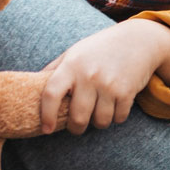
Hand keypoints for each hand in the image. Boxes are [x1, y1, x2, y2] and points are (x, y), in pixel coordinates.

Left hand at [38, 19, 169, 133]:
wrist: (138, 40)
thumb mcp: (75, 53)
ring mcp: (108, 84)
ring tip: (98, 113)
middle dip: (75, 128)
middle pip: (77, 117)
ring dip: (98, 123)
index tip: (46, 129)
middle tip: (76, 127)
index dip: (46, 115)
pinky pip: (117, 118)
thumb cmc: (100, 48)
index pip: (51, 94)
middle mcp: (88, 75)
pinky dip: (115, 118)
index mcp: (71, 66)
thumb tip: (31, 87)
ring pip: (99, 122)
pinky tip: (114, 107)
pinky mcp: (126, 92)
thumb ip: (55, 70)